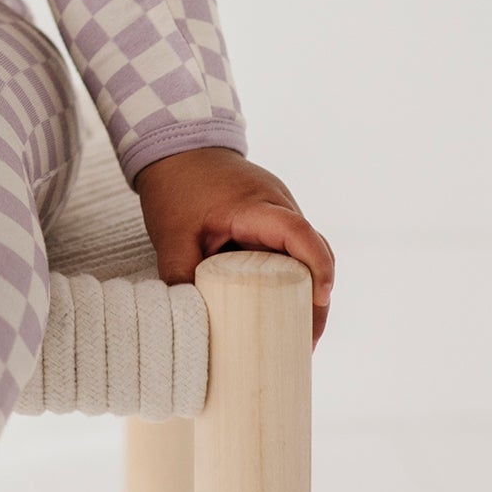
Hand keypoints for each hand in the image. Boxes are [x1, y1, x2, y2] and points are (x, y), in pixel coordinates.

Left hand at [134, 146, 333, 343]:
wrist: (176, 147)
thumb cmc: (175, 187)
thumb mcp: (171, 236)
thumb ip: (180, 276)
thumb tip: (190, 322)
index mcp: (256, 205)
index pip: (299, 232)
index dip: (317, 266)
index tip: (320, 299)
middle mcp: (277, 204)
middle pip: (313, 251)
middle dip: (316, 299)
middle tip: (306, 344)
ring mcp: (277, 209)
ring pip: (305, 253)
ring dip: (306, 292)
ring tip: (298, 339)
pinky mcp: (271, 217)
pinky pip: (290, 249)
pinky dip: (291, 278)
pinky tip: (283, 311)